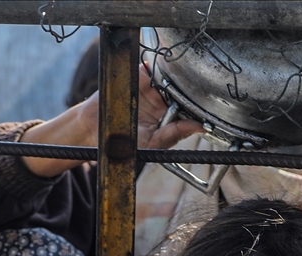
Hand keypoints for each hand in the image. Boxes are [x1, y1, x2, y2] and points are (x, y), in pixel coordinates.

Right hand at [20, 63, 201, 176]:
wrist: (95, 129)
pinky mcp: (139, 76)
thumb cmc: (124, 141)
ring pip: (171, 75)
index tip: (207, 103)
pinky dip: (158, 66)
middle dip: (191, 86)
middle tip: (197, 87)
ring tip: (181, 78)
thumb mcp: (152, 144)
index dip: (200, 104)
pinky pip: (152, 66)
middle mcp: (164, 100)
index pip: (191, 107)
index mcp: (170, 117)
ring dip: (176, 74)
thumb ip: (174, 134)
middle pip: (184, 88)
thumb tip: (202, 128)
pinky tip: (161, 72)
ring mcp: (152, 87)